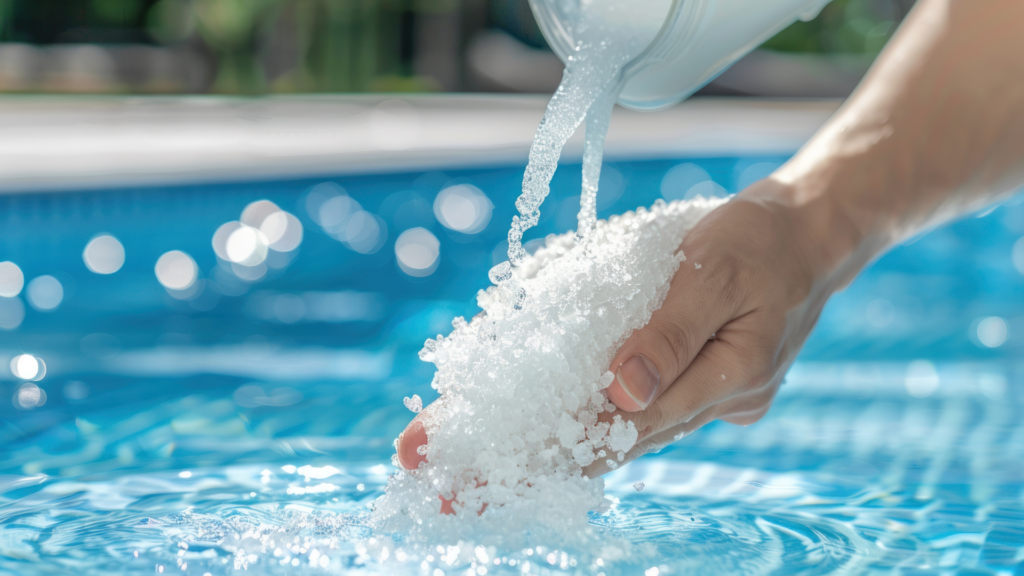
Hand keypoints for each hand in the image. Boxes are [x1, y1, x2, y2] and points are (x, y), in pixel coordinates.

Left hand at [397, 178, 862, 476]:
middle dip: (523, 464)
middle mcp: (711, 404)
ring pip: (615, 434)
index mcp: (725, 379)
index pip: (620, 429)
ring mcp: (703, 399)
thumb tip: (620, 393)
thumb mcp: (714, 271)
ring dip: (547, 450)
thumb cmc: (761, 241)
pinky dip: (583, 423)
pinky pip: (631, 411)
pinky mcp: (692, 383)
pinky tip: (537, 436)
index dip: (546, 449)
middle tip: (441, 488)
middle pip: (607, 445)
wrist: (811, 234)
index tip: (476, 469)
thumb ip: (669, 333)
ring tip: (469, 470)